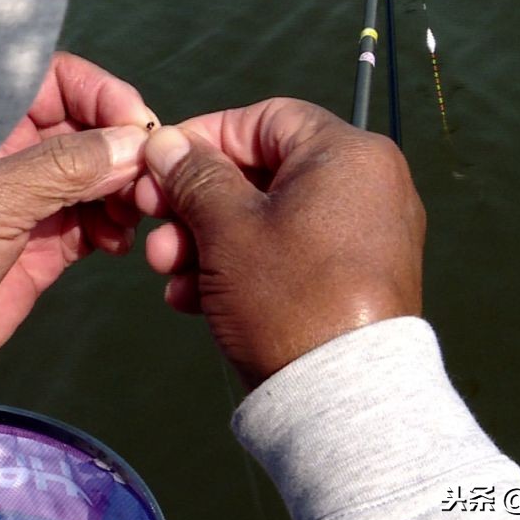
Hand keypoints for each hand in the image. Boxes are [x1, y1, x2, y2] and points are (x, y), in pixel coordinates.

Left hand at [0, 52, 156, 369]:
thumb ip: (66, 166)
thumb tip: (134, 142)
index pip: (55, 79)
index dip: (100, 93)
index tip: (136, 122)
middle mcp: (11, 151)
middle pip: (86, 127)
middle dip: (121, 148)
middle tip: (146, 177)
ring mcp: (30, 197)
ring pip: (97, 175)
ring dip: (123, 190)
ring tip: (133, 213)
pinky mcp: (45, 241)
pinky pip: (95, 220)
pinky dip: (114, 226)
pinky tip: (117, 241)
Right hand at [135, 98, 424, 387]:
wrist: (341, 399)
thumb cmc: (286, 296)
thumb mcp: (227, 228)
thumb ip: (194, 176)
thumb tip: (166, 140)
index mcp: (347, 153)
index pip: (263, 120)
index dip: (203, 137)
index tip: (159, 163)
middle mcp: (367, 184)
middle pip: (262, 173)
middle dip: (196, 203)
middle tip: (152, 224)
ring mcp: (365, 234)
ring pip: (269, 218)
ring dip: (208, 240)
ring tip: (167, 271)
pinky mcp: (355, 278)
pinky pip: (291, 253)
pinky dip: (243, 267)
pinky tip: (192, 298)